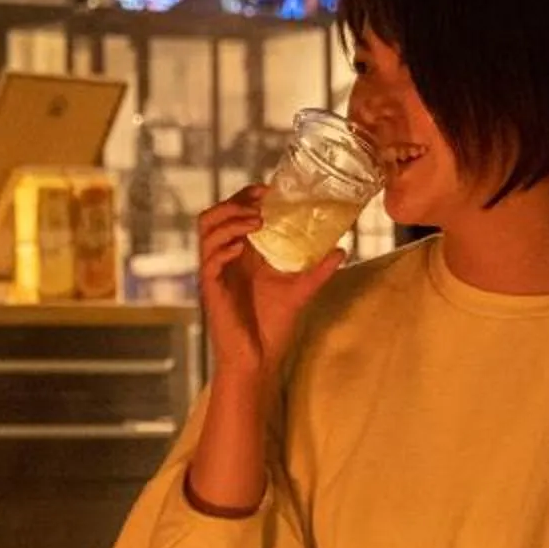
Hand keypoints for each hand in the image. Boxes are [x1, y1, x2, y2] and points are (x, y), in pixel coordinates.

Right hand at [198, 186, 346, 381]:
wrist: (259, 358)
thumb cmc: (272, 325)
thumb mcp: (300, 290)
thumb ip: (318, 269)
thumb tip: (341, 248)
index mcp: (241, 254)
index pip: (234, 213)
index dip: (247, 196)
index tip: (270, 189)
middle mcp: (225, 258)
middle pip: (215, 214)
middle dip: (236, 201)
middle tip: (262, 200)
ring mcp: (216, 272)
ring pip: (207, 229)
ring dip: (230, 218)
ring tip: (255, 220)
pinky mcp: (211, 287)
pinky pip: (209, 258)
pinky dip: (224, 245)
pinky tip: (241, 246)